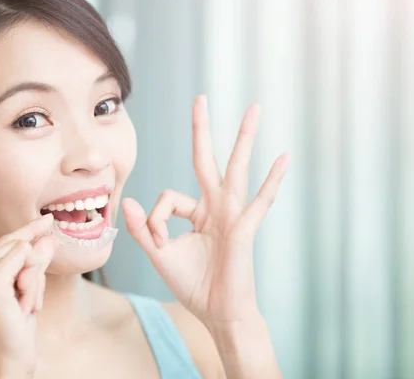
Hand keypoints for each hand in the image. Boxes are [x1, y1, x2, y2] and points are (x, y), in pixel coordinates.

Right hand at [0, 214, 55, 378]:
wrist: (6, 367)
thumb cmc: (14, 335)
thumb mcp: (23, 293)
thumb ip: (31, 264)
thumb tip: (47, 236)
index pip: (1, 245)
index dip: (26, 232)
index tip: (46, 220)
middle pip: (12, 243)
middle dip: (33, 267)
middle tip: (28, 301)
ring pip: (21, 248)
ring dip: (35, 278)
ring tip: (25, 308)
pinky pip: (24, 256)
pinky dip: (34, 280)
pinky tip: (25, 306)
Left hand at [123, 96, 290, 328]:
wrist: (217, 313)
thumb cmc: (193, 285)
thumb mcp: (160, 255)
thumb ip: (144, 230)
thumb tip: (129, 202)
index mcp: (195, 212)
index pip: (167, 197)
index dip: (154, 219)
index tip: (156, 242)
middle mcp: (215, 207)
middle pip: (207, 160)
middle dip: (203, 130)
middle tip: (201, 99)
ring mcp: (232, 214)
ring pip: (236, 168)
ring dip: (244, 138)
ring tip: (254, 109)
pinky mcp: (245, 228)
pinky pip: (260, 201)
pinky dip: (273, 180)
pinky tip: (284, 157)